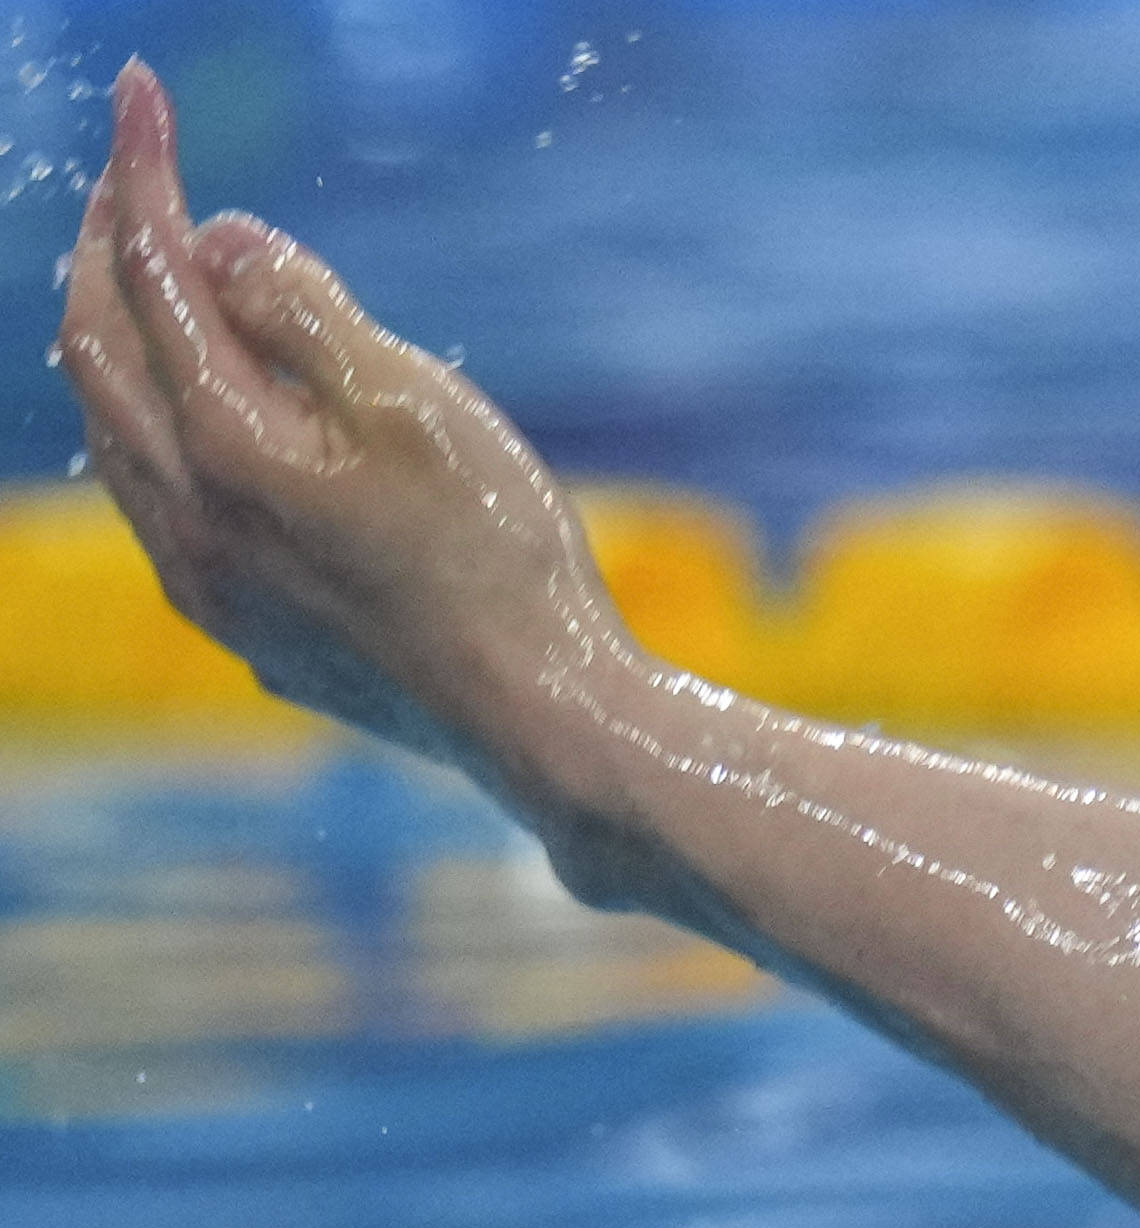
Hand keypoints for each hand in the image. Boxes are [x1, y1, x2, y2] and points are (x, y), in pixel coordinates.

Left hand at [54, 60, 648, 785]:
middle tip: (131, 180)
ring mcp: (215, 595)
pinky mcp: (259, 641)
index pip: (151, 279)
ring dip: (118, 348)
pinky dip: (160, 434)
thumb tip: (219, 242)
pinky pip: (164, 512)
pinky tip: (200, 432)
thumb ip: (302, 310)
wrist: (549, 727)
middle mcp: (190, 527)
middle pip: (97, 358)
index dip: (142, 177)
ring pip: (117, 443)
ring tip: (143, 291)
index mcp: (224, 454)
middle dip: (104, 253)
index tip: (141, 95)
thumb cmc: (501, 562)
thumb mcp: (414, 403)